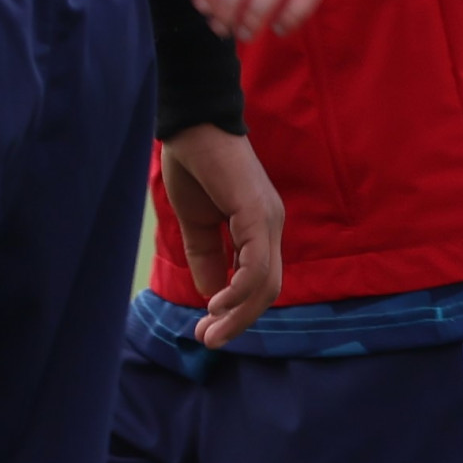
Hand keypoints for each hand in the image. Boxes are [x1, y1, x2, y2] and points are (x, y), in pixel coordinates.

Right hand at [158, 123, 283, 347]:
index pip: (259, 281)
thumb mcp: (195, 219)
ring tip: (210, 329)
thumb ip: (205, 254)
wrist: (192, 122)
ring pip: (265, 283)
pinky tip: (215, 302)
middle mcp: (271, 225)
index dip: (236, 310)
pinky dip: (238, 289)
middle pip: (268, 290)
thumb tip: (208, 293)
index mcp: (259, 227)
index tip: (206, 329)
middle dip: (239, 321)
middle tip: (208, 340)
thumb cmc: (193, 163)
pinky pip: (256, 263)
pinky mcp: (255, 213)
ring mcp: (267, 220)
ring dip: (239, 314)